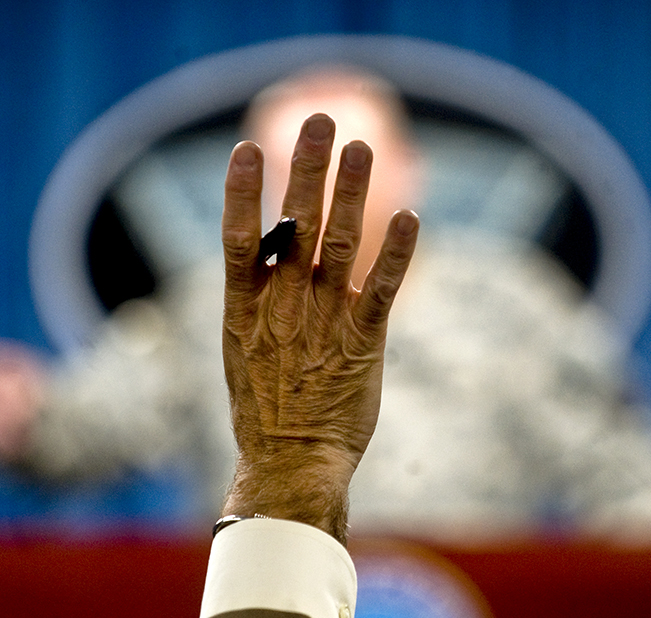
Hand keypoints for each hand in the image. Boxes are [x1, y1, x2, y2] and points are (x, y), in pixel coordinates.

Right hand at [219, 113, 418, 543]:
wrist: (292, 464)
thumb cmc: (266, 407)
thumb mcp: (243, 349)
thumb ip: (259, 297)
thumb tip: (273, 248)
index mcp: (245, 308)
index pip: (238, 237)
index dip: (242, 191)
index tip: (248, 147)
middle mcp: (282, 307)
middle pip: (294, 224)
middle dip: (308, 169)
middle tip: (320, 121)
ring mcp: (322, 323)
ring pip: (339, 245)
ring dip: (353, 193)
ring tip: (362, 148)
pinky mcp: (363, 343)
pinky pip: (381, 289)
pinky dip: (397, 253)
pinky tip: (412, 217)